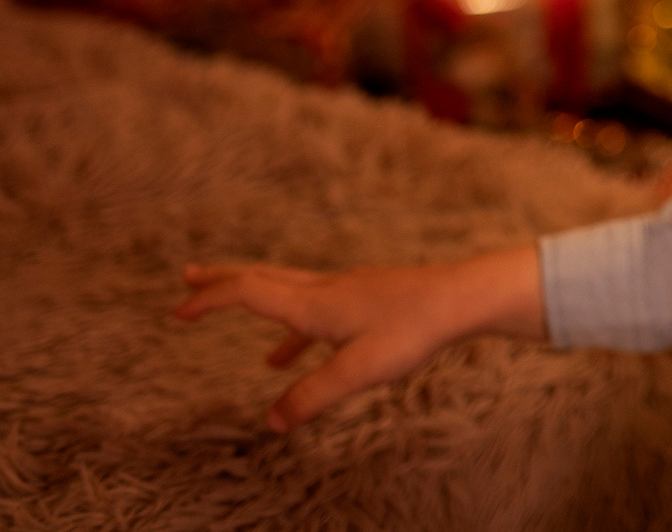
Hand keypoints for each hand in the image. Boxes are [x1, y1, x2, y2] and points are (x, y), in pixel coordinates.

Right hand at [174, 246, 542, 431]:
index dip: (210, 299)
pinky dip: (295, 328)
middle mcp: (326, 290)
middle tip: (188, 279)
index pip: (248, 292)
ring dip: (256, 300)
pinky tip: (293, 354)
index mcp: (314, 304)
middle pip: (262, 278)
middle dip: (222, 281)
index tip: (178, 310)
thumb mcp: (358, 371)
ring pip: (289, 291)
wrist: (462, 297)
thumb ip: (312, 396)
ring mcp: (348, 291)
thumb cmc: (413, 329)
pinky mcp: (369, 298)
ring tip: (230, 316)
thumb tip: (272, 423)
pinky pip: (317, 309)